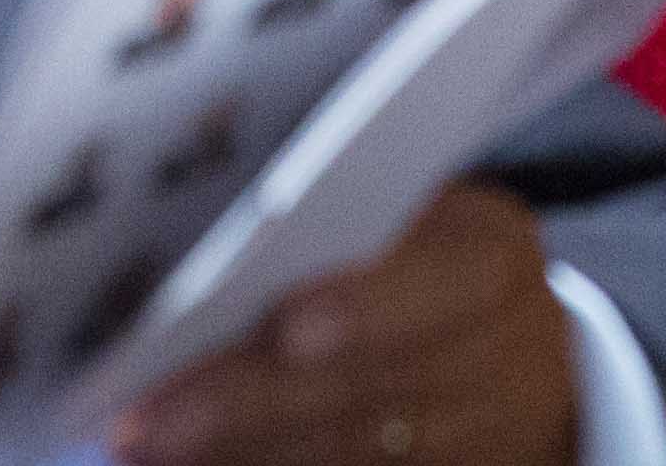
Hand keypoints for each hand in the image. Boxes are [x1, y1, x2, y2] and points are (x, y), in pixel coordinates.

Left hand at [119, 182, 576, 465]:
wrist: (525, 368)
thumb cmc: (438, 267)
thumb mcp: (430, 224)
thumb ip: (357, 230)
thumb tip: (226, 242)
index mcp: (495, 265)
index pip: (438, 287)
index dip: (366, 309)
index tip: (285, 328)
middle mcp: (495, 362)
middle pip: (365, 392)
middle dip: (247, 404)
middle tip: (143, 419)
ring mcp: (471, 441)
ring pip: (345, 455)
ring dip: (236, 455)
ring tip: (141, 449)